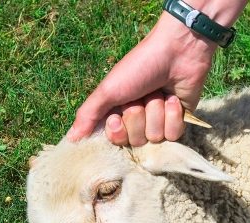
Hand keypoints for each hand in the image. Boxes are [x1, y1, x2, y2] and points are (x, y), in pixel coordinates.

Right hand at [66, 1, 246, 145]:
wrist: (176, 53)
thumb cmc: (139, 68)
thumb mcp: (108, 90)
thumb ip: (88, 115)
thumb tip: (70, 140)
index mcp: (118, 114)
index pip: (115, 141)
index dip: (117, 131)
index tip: (118, 115)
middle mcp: (138, 122)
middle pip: (136, 141)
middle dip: (139, 116)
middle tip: (141, 96)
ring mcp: (159, 123)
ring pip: (155, 138)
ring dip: (156, 112)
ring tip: (159, 93)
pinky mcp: (179, 123)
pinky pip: (174, 135)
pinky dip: (172, 116)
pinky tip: (173, 99)